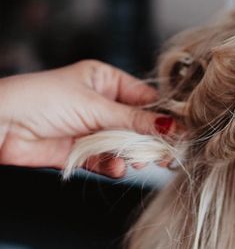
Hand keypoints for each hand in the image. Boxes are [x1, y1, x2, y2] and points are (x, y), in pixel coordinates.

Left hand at [0, 60, 173, 176]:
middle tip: (167, 152)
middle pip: (139, 124)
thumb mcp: (94, 106)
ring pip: (125, 145)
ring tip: (140, 161)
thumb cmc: (39, 99)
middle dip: (152, 139)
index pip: (145, 98)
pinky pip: (107, 160)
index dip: (164, 114)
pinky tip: (117, 167)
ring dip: (134, 154)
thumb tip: (171, 125)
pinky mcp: (81, 152)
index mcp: (106, 81)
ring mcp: (92, 129)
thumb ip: (135, 120)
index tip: (182, 129)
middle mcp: (102, 104)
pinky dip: (114, 166)